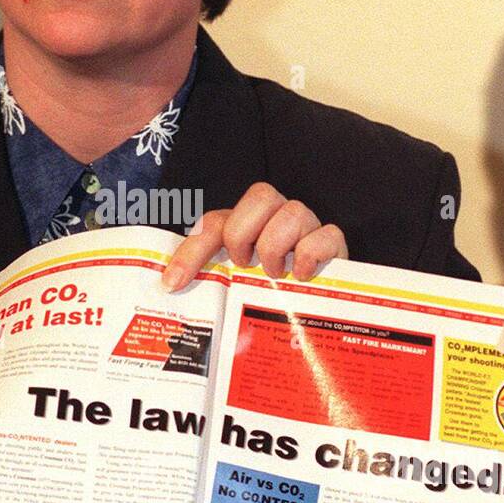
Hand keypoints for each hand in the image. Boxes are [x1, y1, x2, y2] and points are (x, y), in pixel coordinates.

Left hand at [161, 182, 347, 290]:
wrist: (319, 308)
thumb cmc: (272, 291)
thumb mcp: (234, 284)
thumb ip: (207, 276)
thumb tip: (168, 286)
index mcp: (249, 225)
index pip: (216, 222)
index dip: (192, 249)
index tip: (175, 283)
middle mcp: (278, 217)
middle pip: (261, 194)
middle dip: (244, 233)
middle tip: (244, 264)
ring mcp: (309, 227)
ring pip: (294, 212)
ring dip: (276, 246)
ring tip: (274, 275)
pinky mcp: (335, 244)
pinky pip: (327, 235)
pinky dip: (311, 255)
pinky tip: (301, 277)